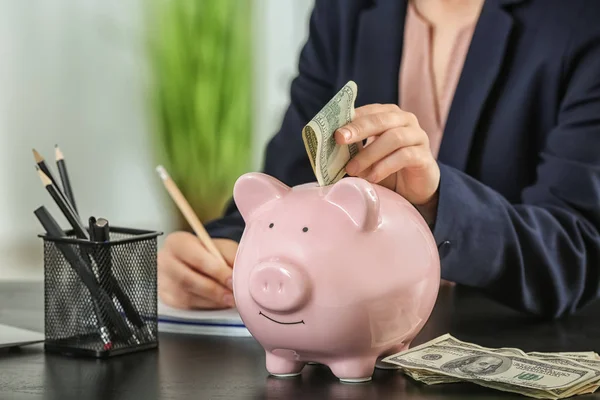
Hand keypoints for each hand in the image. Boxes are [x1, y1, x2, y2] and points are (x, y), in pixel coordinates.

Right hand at [158, 231, 238, 309]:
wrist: (191, 261)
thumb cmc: (207, 252)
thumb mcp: (221, 247)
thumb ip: (230, 256)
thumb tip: (240, 273)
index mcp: (177, 243)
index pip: (196, 258)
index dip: (216, 271)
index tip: (232, 280)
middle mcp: (165, 261)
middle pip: (188, 280)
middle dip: (214, 290)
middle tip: (233, 296)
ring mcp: (163, 282)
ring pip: (187, 296)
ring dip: (212, 301)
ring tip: (230, 300)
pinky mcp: (167, 299)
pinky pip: (187, 306)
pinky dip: (206, 306)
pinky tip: (219, 303)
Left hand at [335, 104, 439, 224]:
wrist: (415, 188)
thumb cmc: (387, 167)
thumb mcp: (368, 155)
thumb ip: (353, 147)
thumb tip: (326, 148)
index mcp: (389, 115)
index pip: (369, 111)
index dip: (350, 118)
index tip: (333, 129)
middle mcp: (405, 121)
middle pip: (381, 120)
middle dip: (358, 128)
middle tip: (339, 139)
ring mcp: (418, 137)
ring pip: (394, 137)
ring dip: (369, 154)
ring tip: (353, 170)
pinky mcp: (424, 157)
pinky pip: (405, 156)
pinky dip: (385, 166)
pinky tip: (372, 177)